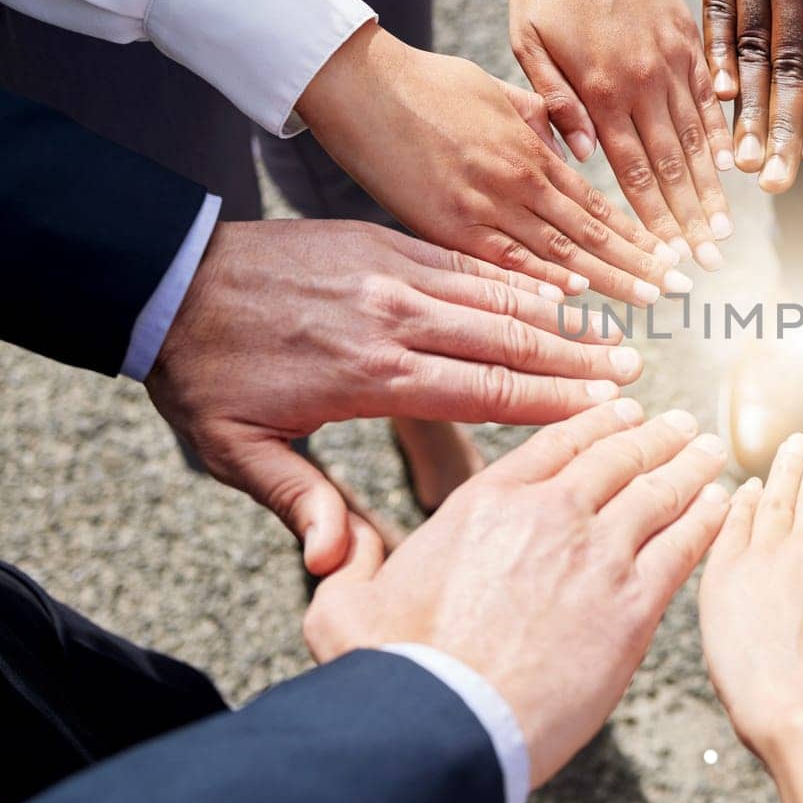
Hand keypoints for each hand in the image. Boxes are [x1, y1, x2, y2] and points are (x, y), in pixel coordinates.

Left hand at [145, 219, 643, 574]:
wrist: (168, 279)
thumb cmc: (205, 374)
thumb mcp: (238, 451)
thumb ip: (299, 500)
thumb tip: (337, 561)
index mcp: (371, 375)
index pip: (485, 391)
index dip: (553, 403)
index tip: (606, 412)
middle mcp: (396, 318)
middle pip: (508, 341)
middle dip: (577, 361)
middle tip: (633, 374)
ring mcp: (392, 272)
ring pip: (495, 295)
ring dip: (558, 317)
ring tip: (610, 332)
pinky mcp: (382, 241)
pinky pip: (463, 260)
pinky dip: (512, 277)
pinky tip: (548, 288)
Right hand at [299, 21, 687, 304]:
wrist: (362, 84)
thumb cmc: (428, 83)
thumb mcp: (496, 91)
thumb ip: (538, 117)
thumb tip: (571, 139)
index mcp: (533, 149)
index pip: (599, 203)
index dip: (638, 234)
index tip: (671, 256)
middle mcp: (517, 181)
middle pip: (590, 233)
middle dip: (638, 264)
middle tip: (681, 289)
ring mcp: (483, 206)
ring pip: (558, 251)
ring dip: (605, 280)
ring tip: (647, 302)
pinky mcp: (445, 225)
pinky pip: (503, 260)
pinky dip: (541, 280)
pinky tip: (575, 299)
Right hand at [304, 400, 731, 786]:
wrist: (444, 724)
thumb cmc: (393, 673)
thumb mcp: (344, 604)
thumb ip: (352, 560)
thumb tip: (338, 542)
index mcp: (486, 504)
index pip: (555, 444)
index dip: (595, 423)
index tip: (620, 412)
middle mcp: (549, 514)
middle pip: (616, 456)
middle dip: (653, 435)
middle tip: (678, 423)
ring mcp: (597, 555)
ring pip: (659, 492)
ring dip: (691, 466)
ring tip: (711, 450)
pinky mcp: (633, 604)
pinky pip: (684, 546)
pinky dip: (708, 519)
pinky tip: (724, 505)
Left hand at [494, 0, 732, 266]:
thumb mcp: (526, 42)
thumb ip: (555, 102)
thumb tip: (585, 158)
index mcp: (601, 87)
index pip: (632, 171)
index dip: (652, 220)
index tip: (667, 258)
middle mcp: (645, 78)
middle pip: (674, 166)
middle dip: (691, 221)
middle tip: (709, 264)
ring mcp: (673, 57)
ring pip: (698, 138)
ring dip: (712, 190)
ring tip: (725, 231)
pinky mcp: (690, 36)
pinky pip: (711, 96)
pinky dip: (722, 135)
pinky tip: (732, 167)